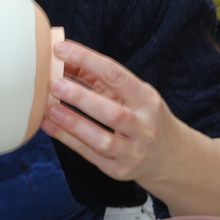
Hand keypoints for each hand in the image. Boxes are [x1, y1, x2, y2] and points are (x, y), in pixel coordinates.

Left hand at [41, 40, 183, 184]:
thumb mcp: (134, 95)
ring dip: (73, 123)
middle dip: (81, 97)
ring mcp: (133, 151)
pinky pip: (89, 155)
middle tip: (54, 84)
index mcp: (148, 100)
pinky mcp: (119, 170)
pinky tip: (49, 125)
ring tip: (50, 108)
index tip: (61, 50)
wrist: (170, 156)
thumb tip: (64, 61)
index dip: (88, 60)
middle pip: (112, 112)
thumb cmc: (145, 117)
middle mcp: (144, 127)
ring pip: (102, 139)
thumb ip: (101, 80)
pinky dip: (67, 139)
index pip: (117, 75)